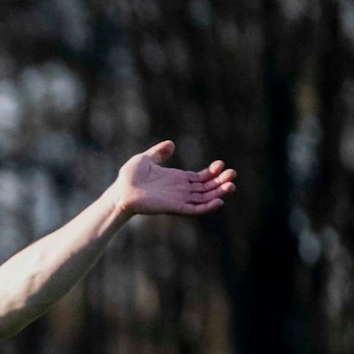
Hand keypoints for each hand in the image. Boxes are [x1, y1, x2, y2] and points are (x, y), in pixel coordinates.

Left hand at [111, 142, 235, 217]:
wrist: (120, 190)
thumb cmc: (129, 177)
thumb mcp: (146, 159)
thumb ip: (159, 152)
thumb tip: (171, 144)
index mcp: (177, 179)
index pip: (201, 178)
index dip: (212, 172)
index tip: (221, 164)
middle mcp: (180, 190)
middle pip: (206, 188)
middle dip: (220, 182)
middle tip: (233, 174)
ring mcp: (178, 199)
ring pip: (203, 198)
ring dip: (218, 193)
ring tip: (231, 186)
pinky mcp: (174, 207)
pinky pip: (194, 209)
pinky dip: (207, 206)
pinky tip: (219, 201)